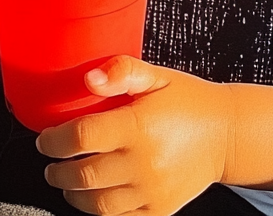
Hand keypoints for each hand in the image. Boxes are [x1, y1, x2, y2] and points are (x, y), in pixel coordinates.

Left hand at [36, 55, 233, 215]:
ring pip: (97, 203)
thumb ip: (122, 71)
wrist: (227, 134)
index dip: (55, 140)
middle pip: (84, 174)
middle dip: (57, 170)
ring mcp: (151, 191)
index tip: (45, 139)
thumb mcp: (157, 77)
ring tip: (66, 181)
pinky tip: (93, 195)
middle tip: (50, 163)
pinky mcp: (159, 210)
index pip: (82, 137)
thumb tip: (88, 79)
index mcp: (139, 125)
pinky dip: (98, 209)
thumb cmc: (187, 101)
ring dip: (73, 193)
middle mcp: (144, 162)